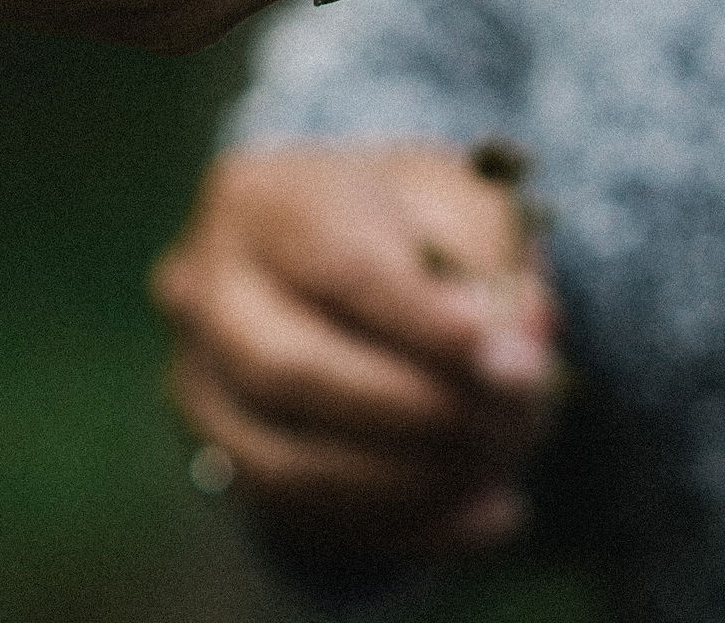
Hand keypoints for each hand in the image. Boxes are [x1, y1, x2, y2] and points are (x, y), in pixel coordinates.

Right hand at [155, 143, 560, 570]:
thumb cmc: (411, 218)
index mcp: (259, 195)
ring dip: (413, 482)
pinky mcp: (218, 455)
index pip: (338, 265)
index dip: (429, 324)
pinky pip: (302, 518)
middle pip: (290, 371)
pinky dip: (404, 529)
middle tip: (521, 423)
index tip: (519, 364)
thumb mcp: (463, 202)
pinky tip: (488, 516)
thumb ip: (497, 262)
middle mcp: (202, 287)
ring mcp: (197, 379)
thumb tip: (527, 339)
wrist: (345, 252)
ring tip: (506, 468)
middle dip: (418, 412)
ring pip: (286, 464)